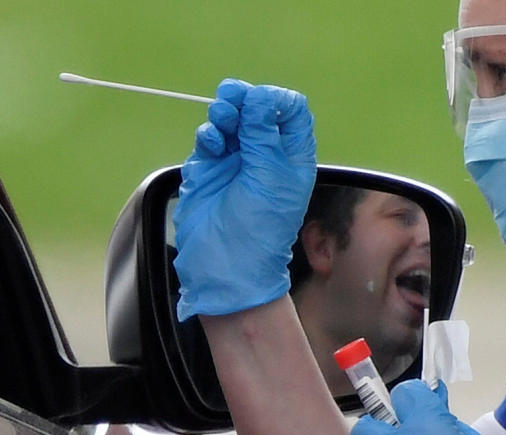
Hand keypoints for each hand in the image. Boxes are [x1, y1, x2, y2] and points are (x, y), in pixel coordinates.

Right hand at [173, 78, 316, 320]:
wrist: (226, 262)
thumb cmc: (260, 227)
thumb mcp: (270, 176)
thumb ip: (263, 134)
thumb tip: (260, 96)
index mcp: (293, 158)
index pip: (291, 112)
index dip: (276, 101)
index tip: (261, 103)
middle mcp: (266, 156)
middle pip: (256, 110)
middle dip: (244, 101)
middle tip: (234, 101)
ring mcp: (236, 161)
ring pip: (230, 120)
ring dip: (225, 114)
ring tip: (223, 122)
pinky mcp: (209, 168)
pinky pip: (209, 138)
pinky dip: (209, 134)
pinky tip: (211, 143)